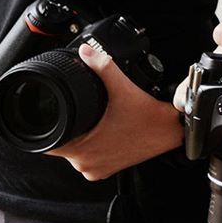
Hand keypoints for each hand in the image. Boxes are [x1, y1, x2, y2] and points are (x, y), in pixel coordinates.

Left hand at [47, 44, 182, 180]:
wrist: (172, 130)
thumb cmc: (149, 116)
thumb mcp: (124, 88)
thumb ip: (102, 67)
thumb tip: (86, 52)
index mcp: (83, 152)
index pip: (48, 144)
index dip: (50, 125)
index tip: (59, 113)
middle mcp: (88, 166)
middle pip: (63, 146)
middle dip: (69, 128)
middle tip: (85, 112)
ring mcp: (99, 170)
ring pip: (76, 152)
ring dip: (81, 138)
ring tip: (95, 121)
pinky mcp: (110, 170)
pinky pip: (91, 158)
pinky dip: (94, 146)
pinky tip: (105, 132)